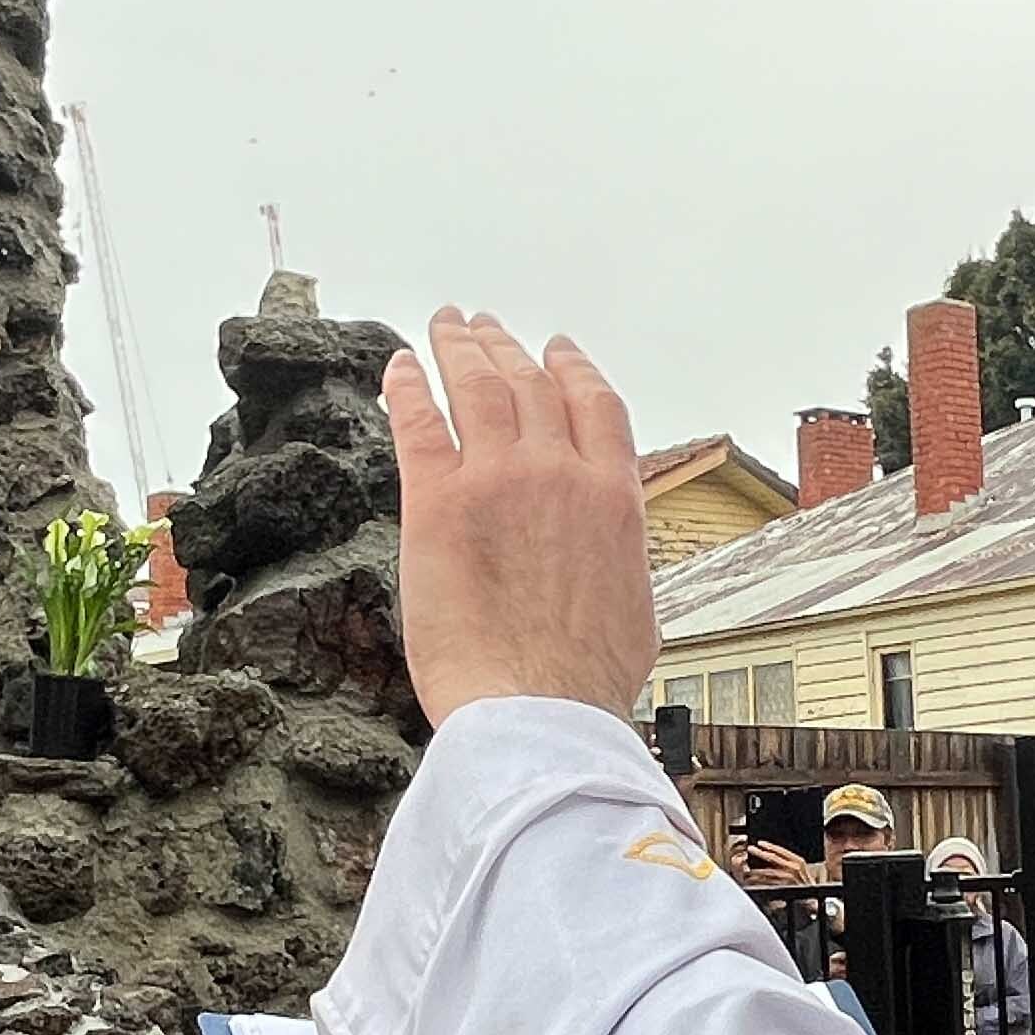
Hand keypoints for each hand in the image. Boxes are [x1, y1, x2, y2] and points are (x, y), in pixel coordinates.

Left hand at [382, 309, 660, 726]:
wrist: (537, 709)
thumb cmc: (586, 682)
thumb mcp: (635, 607)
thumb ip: (618, 560)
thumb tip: (612, 562)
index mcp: (615, 497)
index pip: (596, 404)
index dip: (572, 367)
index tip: (555, 348)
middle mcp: (560, 472)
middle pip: (531, 383)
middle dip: (505, 346)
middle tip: (483, 326)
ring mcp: (498, 480)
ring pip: (478, 386)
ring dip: (459, 347)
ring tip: (445, 326)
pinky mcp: (437, 502)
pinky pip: (419, 422)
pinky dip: (409, 386)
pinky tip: (400, 367)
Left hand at [732, 838, 814, 884]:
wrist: (812, 900)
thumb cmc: (805, 886)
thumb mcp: (801, 870)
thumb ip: (789, 863)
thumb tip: (772, 857)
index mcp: (798, 861)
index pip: (781, 850)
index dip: (769, 846)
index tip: (760, 843)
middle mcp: (794, 868)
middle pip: (773, 858)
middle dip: (760, 853)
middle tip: (750, 849)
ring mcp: (789, 878)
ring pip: (768, 872)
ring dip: (756, 870)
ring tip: (748, 869)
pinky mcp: (784, 888)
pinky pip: (768, 883)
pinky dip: (759, 882)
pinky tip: (753, 881)